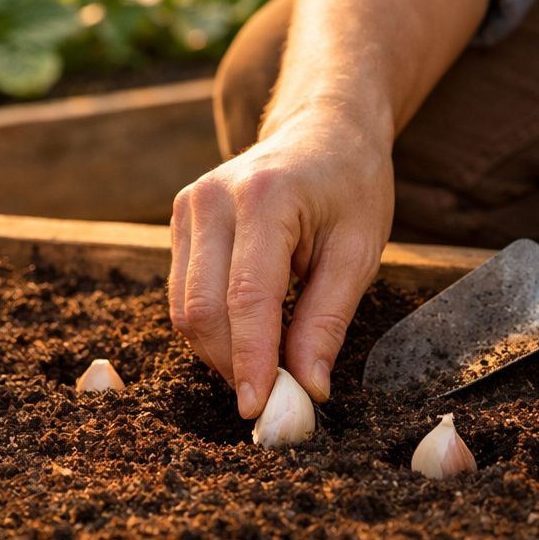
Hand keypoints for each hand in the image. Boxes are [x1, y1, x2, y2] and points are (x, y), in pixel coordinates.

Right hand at [169, 109, 393, 417]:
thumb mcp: (359, 251)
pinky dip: (213, 329)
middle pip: (202, 310)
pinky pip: (183, 293)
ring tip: (267, 370)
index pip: (246, 299)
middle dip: (233, 365)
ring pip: (184, 308)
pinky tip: (249, 338)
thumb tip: (307, 388)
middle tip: (273, 401)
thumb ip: (327, 320)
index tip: (260, 411)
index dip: (251, 362)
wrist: (323, 128)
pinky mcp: (179, 221)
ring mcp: (188, 208)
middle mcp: (212, 199)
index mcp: (264, 198)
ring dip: (221, 352)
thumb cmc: (351, 185)